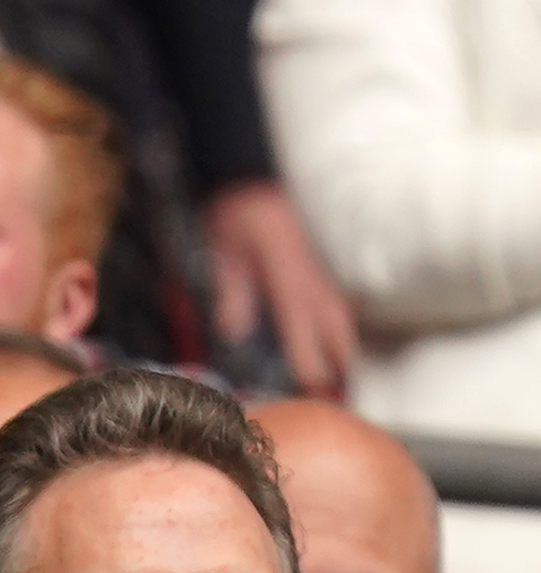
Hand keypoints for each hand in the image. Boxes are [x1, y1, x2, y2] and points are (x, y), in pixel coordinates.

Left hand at [200, 180, 357, 399]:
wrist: (252, 177)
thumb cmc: (237, 216)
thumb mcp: (225, 254)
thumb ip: (233, 294)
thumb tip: (233, 332)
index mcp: (290, 280)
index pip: (305, 331)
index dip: (311, 362)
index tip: (315, 389)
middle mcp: (316, 279)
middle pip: (337, 330)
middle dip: (340, 363)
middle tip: (340, 395)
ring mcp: (326, 270)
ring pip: (345, 316)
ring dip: (346, 346)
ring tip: (345, 377)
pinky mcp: (326, 262)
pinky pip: (342, 300)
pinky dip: (344, 322)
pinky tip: (341, 338)